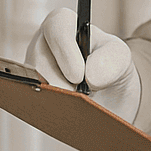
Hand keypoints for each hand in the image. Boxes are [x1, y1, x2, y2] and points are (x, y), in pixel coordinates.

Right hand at [24, 7, 140, 122]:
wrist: (109, 96)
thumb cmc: (110, 66)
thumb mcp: (120, 57)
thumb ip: (112, 59)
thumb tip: (90, 77)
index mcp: (63, 26)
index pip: (56, 27)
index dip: (65, 50)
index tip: (79, 76)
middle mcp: (41, 46)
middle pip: (38, 62)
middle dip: (57, 84)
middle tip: (76, 102)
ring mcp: (32, 72)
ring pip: (31, 87)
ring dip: (53, 102)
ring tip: (74, 114)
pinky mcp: (29, 96)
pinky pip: (32, 106)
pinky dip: (49, 116)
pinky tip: (66, 123)